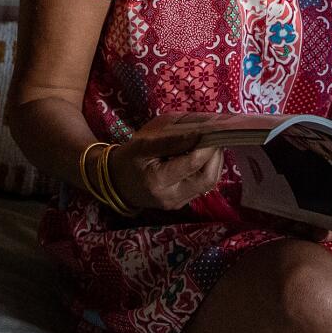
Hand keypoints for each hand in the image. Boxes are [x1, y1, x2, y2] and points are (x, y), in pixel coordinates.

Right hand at [106, 114, 225, 211]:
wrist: (116, 183)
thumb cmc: (128, 159)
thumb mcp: (144, 143)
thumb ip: (172, 139)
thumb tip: (201, 131)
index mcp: (158, 180)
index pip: (192, 163)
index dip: (206, 145)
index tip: (212, 129)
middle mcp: (171, 196)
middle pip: (208, 178)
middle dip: (215, 155)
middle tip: (214, 136)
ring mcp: (178, 203)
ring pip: (209, 182)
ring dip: (214, 161)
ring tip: (209, 144)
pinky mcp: (182, 203)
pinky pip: (202, 186)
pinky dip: (207, 168)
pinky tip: (201, 155)